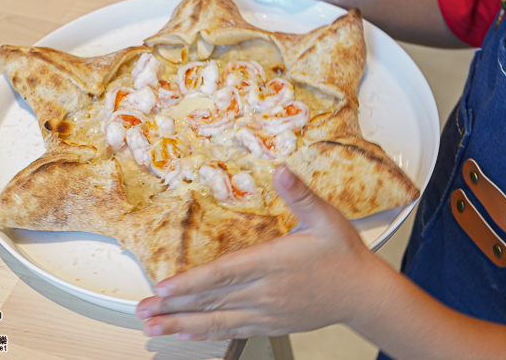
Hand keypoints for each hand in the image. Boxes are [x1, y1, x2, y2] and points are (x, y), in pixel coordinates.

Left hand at [136, 165, 378, 340]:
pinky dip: (208, 333)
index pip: (225, 273)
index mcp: (274, 262)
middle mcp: (265, 291)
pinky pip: (233, 330)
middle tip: (142, 311)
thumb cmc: (344, 255)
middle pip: (212, 301)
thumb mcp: (326, 218)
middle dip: (173, 308)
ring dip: (182, 325)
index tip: (164, 287)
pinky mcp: (271, 324)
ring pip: (217, 320)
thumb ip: (300, 194)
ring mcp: (267, 312)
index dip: (192, 282)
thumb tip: (281, 170)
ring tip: (153, 328)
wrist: (363, 294)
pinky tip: (189, 335)